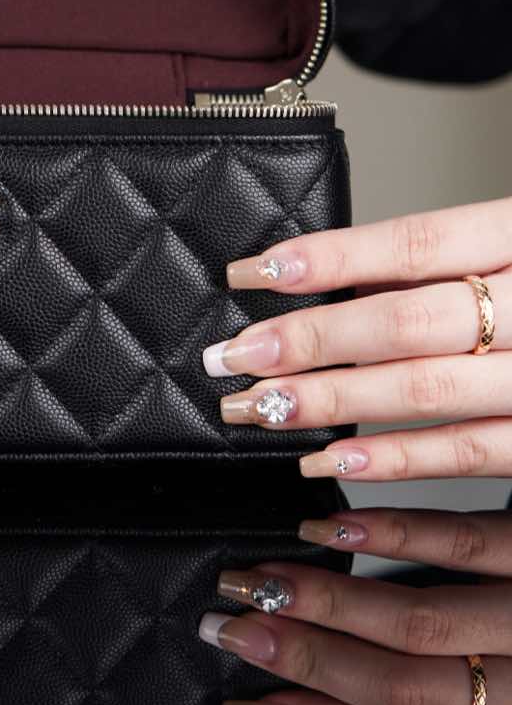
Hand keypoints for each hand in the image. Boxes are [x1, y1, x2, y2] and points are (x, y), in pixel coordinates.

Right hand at [201, 508, 511, 704]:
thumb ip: (454, 702)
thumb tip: (338, 683)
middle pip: (401, 687)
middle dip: (302, 658)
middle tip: (227, 628)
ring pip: (420, 623)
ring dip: (326, 604)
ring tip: (260, 582)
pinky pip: (466, 542)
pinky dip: (392, 535)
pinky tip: (333, 529)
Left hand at [203, 196, 511, 479]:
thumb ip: (436, 266)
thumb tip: (327, 277)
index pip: (418, 244)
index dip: (330, 259)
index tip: (250, 273)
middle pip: (411, 321)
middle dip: (310, 342)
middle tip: (231, 359)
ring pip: (432, 390)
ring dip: (332, 404)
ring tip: (258, 409)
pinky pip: (475, 453)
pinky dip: (396, 460)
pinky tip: (330, 459)